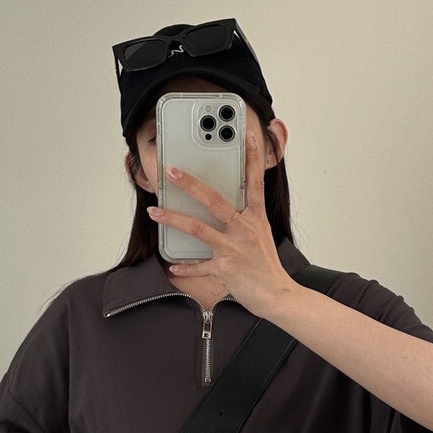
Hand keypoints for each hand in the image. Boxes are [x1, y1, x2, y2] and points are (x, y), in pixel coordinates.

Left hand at [147, 132, 293, 316]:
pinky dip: (184, 267)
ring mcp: (234, 249)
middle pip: (214, 200)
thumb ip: (245, 218)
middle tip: (171, 171)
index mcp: (256, 218)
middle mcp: (244, 229)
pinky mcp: (225, 269)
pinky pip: (198, 266)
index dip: (252, 158)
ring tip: (154, 212)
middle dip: (190, 184)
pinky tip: (171, 265)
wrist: (278, 295)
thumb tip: (227, 208)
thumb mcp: (262, 235)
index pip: (254, 182)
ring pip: (198, 228)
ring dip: (173, 219)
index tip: (248, 137)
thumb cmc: (267, 265)